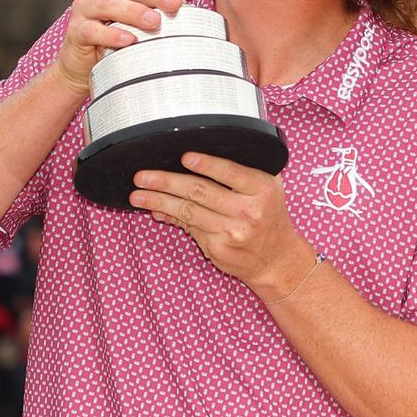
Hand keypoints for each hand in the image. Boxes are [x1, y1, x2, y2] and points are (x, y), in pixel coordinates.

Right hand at [53, 0, 195, 95]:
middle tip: (174, 4)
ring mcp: (84, 9)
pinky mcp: (77, 31)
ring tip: (154, 22)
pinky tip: (128, 40)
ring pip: (108, 3)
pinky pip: (92, 30)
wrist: (87, 67)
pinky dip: (111, 34)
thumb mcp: (145, 15)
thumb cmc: (118, 38)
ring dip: (134, 11)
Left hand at [129, 152, 315, 301]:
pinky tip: (157, 210)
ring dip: (159, 201)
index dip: (206, 164)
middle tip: (143, 176)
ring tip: (138, 195)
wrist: (278, 260)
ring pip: (188, 212)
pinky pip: (189, 228)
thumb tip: (191, 165)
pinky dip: (170, 217)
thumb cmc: (269, 216)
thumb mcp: (265, 188)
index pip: (230, 173)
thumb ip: (238, 174)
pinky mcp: (218, 249)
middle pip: (200, 192)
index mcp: (261, 189)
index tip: (185, 157)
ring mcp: (232, 232)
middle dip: (167, 182)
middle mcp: (248, 211)